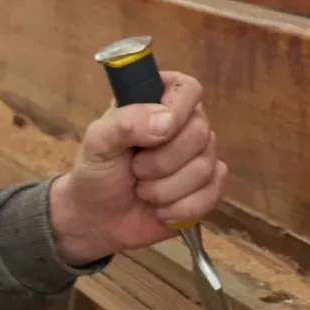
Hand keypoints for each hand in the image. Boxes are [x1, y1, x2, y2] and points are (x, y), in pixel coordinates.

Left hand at [49, 71, 227, 265]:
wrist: (98, 220)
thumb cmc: (96, 174)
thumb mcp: (97, 143)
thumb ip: (125, 123)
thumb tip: (167, 122)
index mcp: (158, 101)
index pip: (188, 89)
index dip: (177, 113)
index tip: (154, 136)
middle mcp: (185, 124)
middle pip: (201, 133)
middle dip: (162, 162)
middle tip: (135, 170)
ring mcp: (199, 157)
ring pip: (205, 168)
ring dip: (165, 189)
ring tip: (142, 190)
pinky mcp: (206, 189)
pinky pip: (213, 194)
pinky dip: (181, 208)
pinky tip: (160, 210)